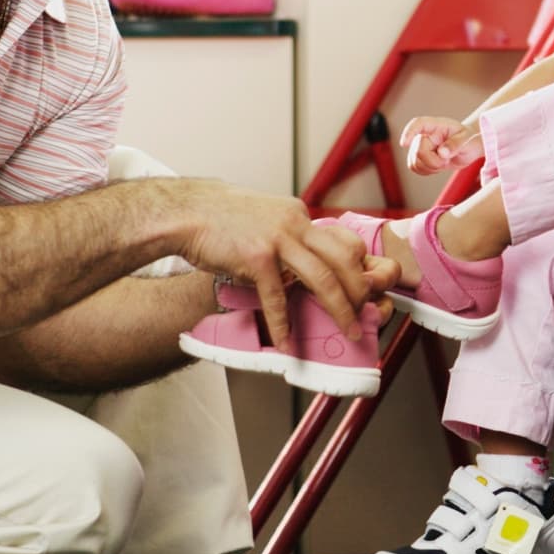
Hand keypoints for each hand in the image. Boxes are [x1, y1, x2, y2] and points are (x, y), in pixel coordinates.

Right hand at [171, 183, 397, 347]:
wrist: (186, 212)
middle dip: (361, 292)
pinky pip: (277, 296)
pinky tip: (286, 341)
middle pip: (345, 260)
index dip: (360, 270)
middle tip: (366, 316)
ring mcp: (277, 239)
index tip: (364, 292)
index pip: (344, 242)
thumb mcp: (266, 217)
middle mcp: (295, 223)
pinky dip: (283, 322)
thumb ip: (288, 236)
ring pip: (323, 278)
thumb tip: (304, 263)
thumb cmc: (221, 220)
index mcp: (299, 215)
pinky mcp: (256, 257)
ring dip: (340, 310)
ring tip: (349, 332)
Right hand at [400, 115, 483, 175]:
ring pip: (414, 162)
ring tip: (444, 160)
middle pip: (418, 151)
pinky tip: (438, 166)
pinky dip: (427, 171)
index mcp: (436, 125)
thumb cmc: (469, 139)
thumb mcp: (468, 139)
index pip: (419, 124)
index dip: (409, 132)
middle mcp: (425, 134)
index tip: (404, 144)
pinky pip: (415, 168)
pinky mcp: (418, 157)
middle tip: (447, 159)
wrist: (468, 148)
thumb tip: (442, 152)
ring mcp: (420, 146)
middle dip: (433, 161)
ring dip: (431, 167)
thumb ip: (456, 144)